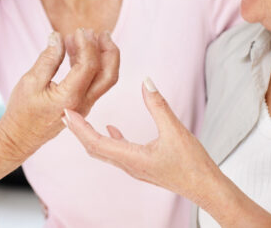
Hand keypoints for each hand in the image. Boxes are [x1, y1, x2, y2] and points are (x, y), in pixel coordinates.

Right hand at [0, 28, 118, 161]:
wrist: (19, 138)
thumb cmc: (21, 112)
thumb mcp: (29, 82)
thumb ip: (48, 59)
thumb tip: (58, 37)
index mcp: (69, 97)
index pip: (89, 66)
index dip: (87, 45)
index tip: (79, 31)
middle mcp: (83, 103)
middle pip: (109, 75)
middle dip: (110, 51)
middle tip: (102, 33)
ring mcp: (84, 106)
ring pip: (104, 79)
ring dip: (102, 57)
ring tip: (89, 37)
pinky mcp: (81, 105)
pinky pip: (94, 83)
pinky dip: (91, 66)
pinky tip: (76, 52)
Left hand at [63, 77, 217, 202]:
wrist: (206, 188)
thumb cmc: (192, 164)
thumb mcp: (175, 130)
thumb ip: (158, 105)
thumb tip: (146, 81)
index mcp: (131, 158)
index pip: (95, 142)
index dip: (79, 127)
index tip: (66, 111)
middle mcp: (128, 164)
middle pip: (94, 148)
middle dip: (78, 130)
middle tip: (64, 111)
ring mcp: (135, 166)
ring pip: (104, 150)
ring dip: (90, 134)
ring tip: (79, 117)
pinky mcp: (143, 164)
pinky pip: (118, 151)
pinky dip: (109, 138)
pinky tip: (111, 127)